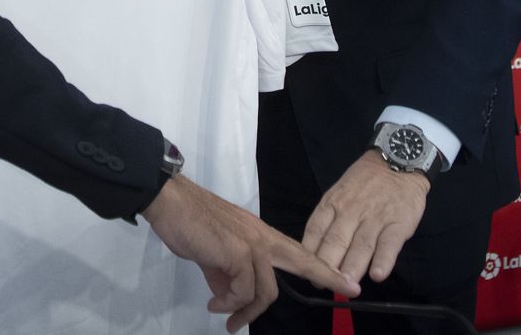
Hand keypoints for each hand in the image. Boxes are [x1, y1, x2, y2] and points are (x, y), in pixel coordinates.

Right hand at [143, 174, 358, 331]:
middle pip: (303, 261)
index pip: (297, 253)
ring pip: (266, 291)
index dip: (321, 268)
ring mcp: (252, 244)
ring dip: (246, 312)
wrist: (171, 202)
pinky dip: (229, 303)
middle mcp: (262, 238)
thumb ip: (226, 274)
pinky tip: (214, 303)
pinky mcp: (238, 253)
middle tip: (349, 292)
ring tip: (226, 318)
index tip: (344, 283)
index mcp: (260, 235)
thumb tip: (227, 297)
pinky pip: (243, 291)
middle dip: (328, 277)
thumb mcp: (214, 254)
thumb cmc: (191, 223)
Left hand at [302, 150, 428, 284]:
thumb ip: (329, 219)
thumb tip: (314, 250)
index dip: (309, 253)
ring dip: (353, 267)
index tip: (305, 271)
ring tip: (347, 286)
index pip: (316, 230)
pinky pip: (389, 243)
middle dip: (327, 266)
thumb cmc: (365, 182)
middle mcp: (351, 211)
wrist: (398, 161)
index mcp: (332, 203)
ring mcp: (375, 217)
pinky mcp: (398, 222)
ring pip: (361, 245)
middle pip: (336, 241)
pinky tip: (378, 275)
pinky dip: (384, 260)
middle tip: (323, 284)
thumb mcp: (340, 193)